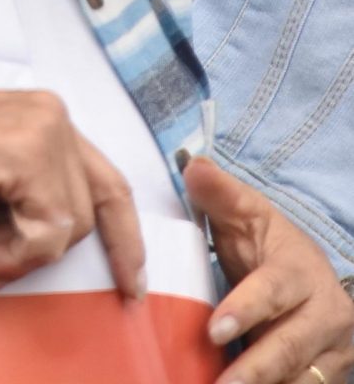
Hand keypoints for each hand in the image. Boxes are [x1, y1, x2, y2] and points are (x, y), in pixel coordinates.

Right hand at [0, 86, 144, 300]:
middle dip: (41, 254)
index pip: (107, 181)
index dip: (124, 238)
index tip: (130, 284)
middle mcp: (50, 113)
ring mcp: (42, 130)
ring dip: (12, 255)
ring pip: (67, 229)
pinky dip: (5, 255)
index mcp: (40, 113)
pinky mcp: (26, 155)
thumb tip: (52, 241)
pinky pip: (44, 235)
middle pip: (91, 212)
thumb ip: (22, 192)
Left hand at [189, 156, 353, 383]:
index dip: (245, 310)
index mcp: (301, 272)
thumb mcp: (247, 215)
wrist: (312, 281)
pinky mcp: (333, 379)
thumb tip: (192, 166)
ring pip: (302, 381)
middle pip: (290, 348)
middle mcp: (327, 316)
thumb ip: (220, 194)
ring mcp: (335, 353)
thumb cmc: (268, 247)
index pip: (273, 292)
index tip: (213, 330)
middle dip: (255, 371)